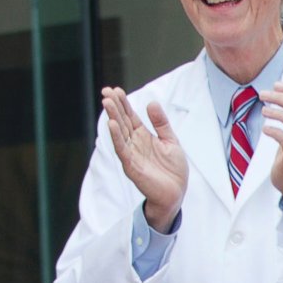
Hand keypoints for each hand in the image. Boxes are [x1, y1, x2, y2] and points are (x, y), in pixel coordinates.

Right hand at [103, 87, 188, 229]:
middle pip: (122, 121)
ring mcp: (131, 154)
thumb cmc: (173, 169)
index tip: (115, 89)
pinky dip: (116, 137)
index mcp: (143, 136)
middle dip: (114, 106)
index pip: (130, 116)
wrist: (176, 193)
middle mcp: (134, 143)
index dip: (123, 103)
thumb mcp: (170, 141)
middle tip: (106, 91)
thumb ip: (161, 123)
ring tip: (107, 102)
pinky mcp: (131, 165)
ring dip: (113, 117)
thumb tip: (152, 103)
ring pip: (119, 132)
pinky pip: (122, 149)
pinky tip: (112, 124)